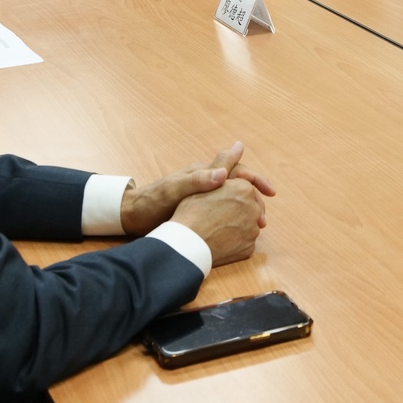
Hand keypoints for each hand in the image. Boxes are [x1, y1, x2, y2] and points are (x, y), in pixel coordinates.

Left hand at [120, 141, 277, 235]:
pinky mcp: (197, 210)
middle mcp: (205, 182)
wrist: (132, 215)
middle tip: (264, 218)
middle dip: (255, 198)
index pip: (236, 170)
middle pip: (238, 185)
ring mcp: (201, 196)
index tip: (270, 192)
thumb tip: (224, 173)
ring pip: (232, 199)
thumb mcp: (174, 190)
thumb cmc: (151, 201)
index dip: (255, 180)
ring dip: (246, 210)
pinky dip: (234, 219)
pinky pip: (222, 211)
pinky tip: (238, 232)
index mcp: (203, 173)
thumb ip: (197, 180)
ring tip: (255, 227)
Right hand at [171, 177, 268, 267]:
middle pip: (251, 207)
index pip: (246, 189)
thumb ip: (220, 170)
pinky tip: (221, 242)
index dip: (235, 194)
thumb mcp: (203, 185)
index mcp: (244, 188)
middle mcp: (253, 208)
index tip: (228, 199)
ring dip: (240, 226)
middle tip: (224, 215)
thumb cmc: (191, 212)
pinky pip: (246, 242)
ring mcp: (253, 229)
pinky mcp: (249, 247)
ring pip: (249, 225)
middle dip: (241, 210)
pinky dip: (237, 242)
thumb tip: (236, 155)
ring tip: (219, 229)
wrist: (187, 243)